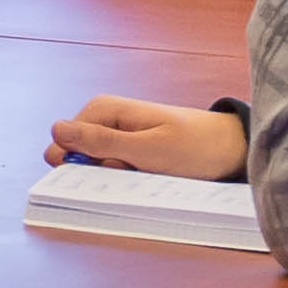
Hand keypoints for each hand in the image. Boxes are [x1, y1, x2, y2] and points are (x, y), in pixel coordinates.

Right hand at [48, 92, 247, 178]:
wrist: (231, 148)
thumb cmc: (195, 146)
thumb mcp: (147, 149)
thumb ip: (101, 142)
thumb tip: (55, 130)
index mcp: (102, 110)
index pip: (61, 145)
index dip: (82, 166)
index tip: (115, 168)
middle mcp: (103, 119)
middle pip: (76, 158)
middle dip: (99, 173)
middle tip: (134, 170)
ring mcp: (115, 134)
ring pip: (94, 168)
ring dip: (115, 177)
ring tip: (147, 171)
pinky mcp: (127, 148)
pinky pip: (112, 169)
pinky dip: (127, 177)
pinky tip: (150, 173)